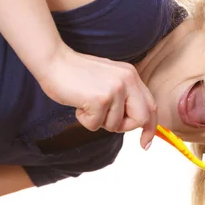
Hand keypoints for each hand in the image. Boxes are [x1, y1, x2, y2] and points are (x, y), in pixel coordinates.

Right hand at [37, 45, 156, 148]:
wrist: (53, 61)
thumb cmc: (77, 74)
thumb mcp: (109, 80)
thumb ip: (124, 96)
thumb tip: (136, 121)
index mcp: (131, 76)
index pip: (151, 106)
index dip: (150, 128)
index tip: (145, 143)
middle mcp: (128, 80)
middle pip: (142, 119)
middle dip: (124, 127)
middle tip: (106, 121)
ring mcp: (115, 89)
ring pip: (115, 125)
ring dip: (98, 121)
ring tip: (86, 103)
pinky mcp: (101, 99)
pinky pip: (96, 125)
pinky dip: (84, 120)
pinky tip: (78, 104)